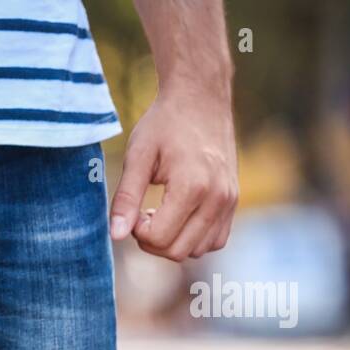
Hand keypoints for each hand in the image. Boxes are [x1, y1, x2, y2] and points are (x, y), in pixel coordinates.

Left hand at [109, 89, 237, 261]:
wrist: (200, 98)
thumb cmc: (164, 124)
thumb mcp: (137, 157)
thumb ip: (125, 198)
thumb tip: (115, 235)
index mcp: (192, 187)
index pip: (159, 239)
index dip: (138, 232)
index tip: (134, 210)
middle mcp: (217, 198)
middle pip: (177, 251)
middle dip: (153, 241)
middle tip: (143, 213)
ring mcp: (230, 200)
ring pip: (198, 250)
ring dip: (173, 241)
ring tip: (162, 212)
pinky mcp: (234, 200)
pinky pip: (216, 240)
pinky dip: (194, 238)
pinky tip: (179, 215)